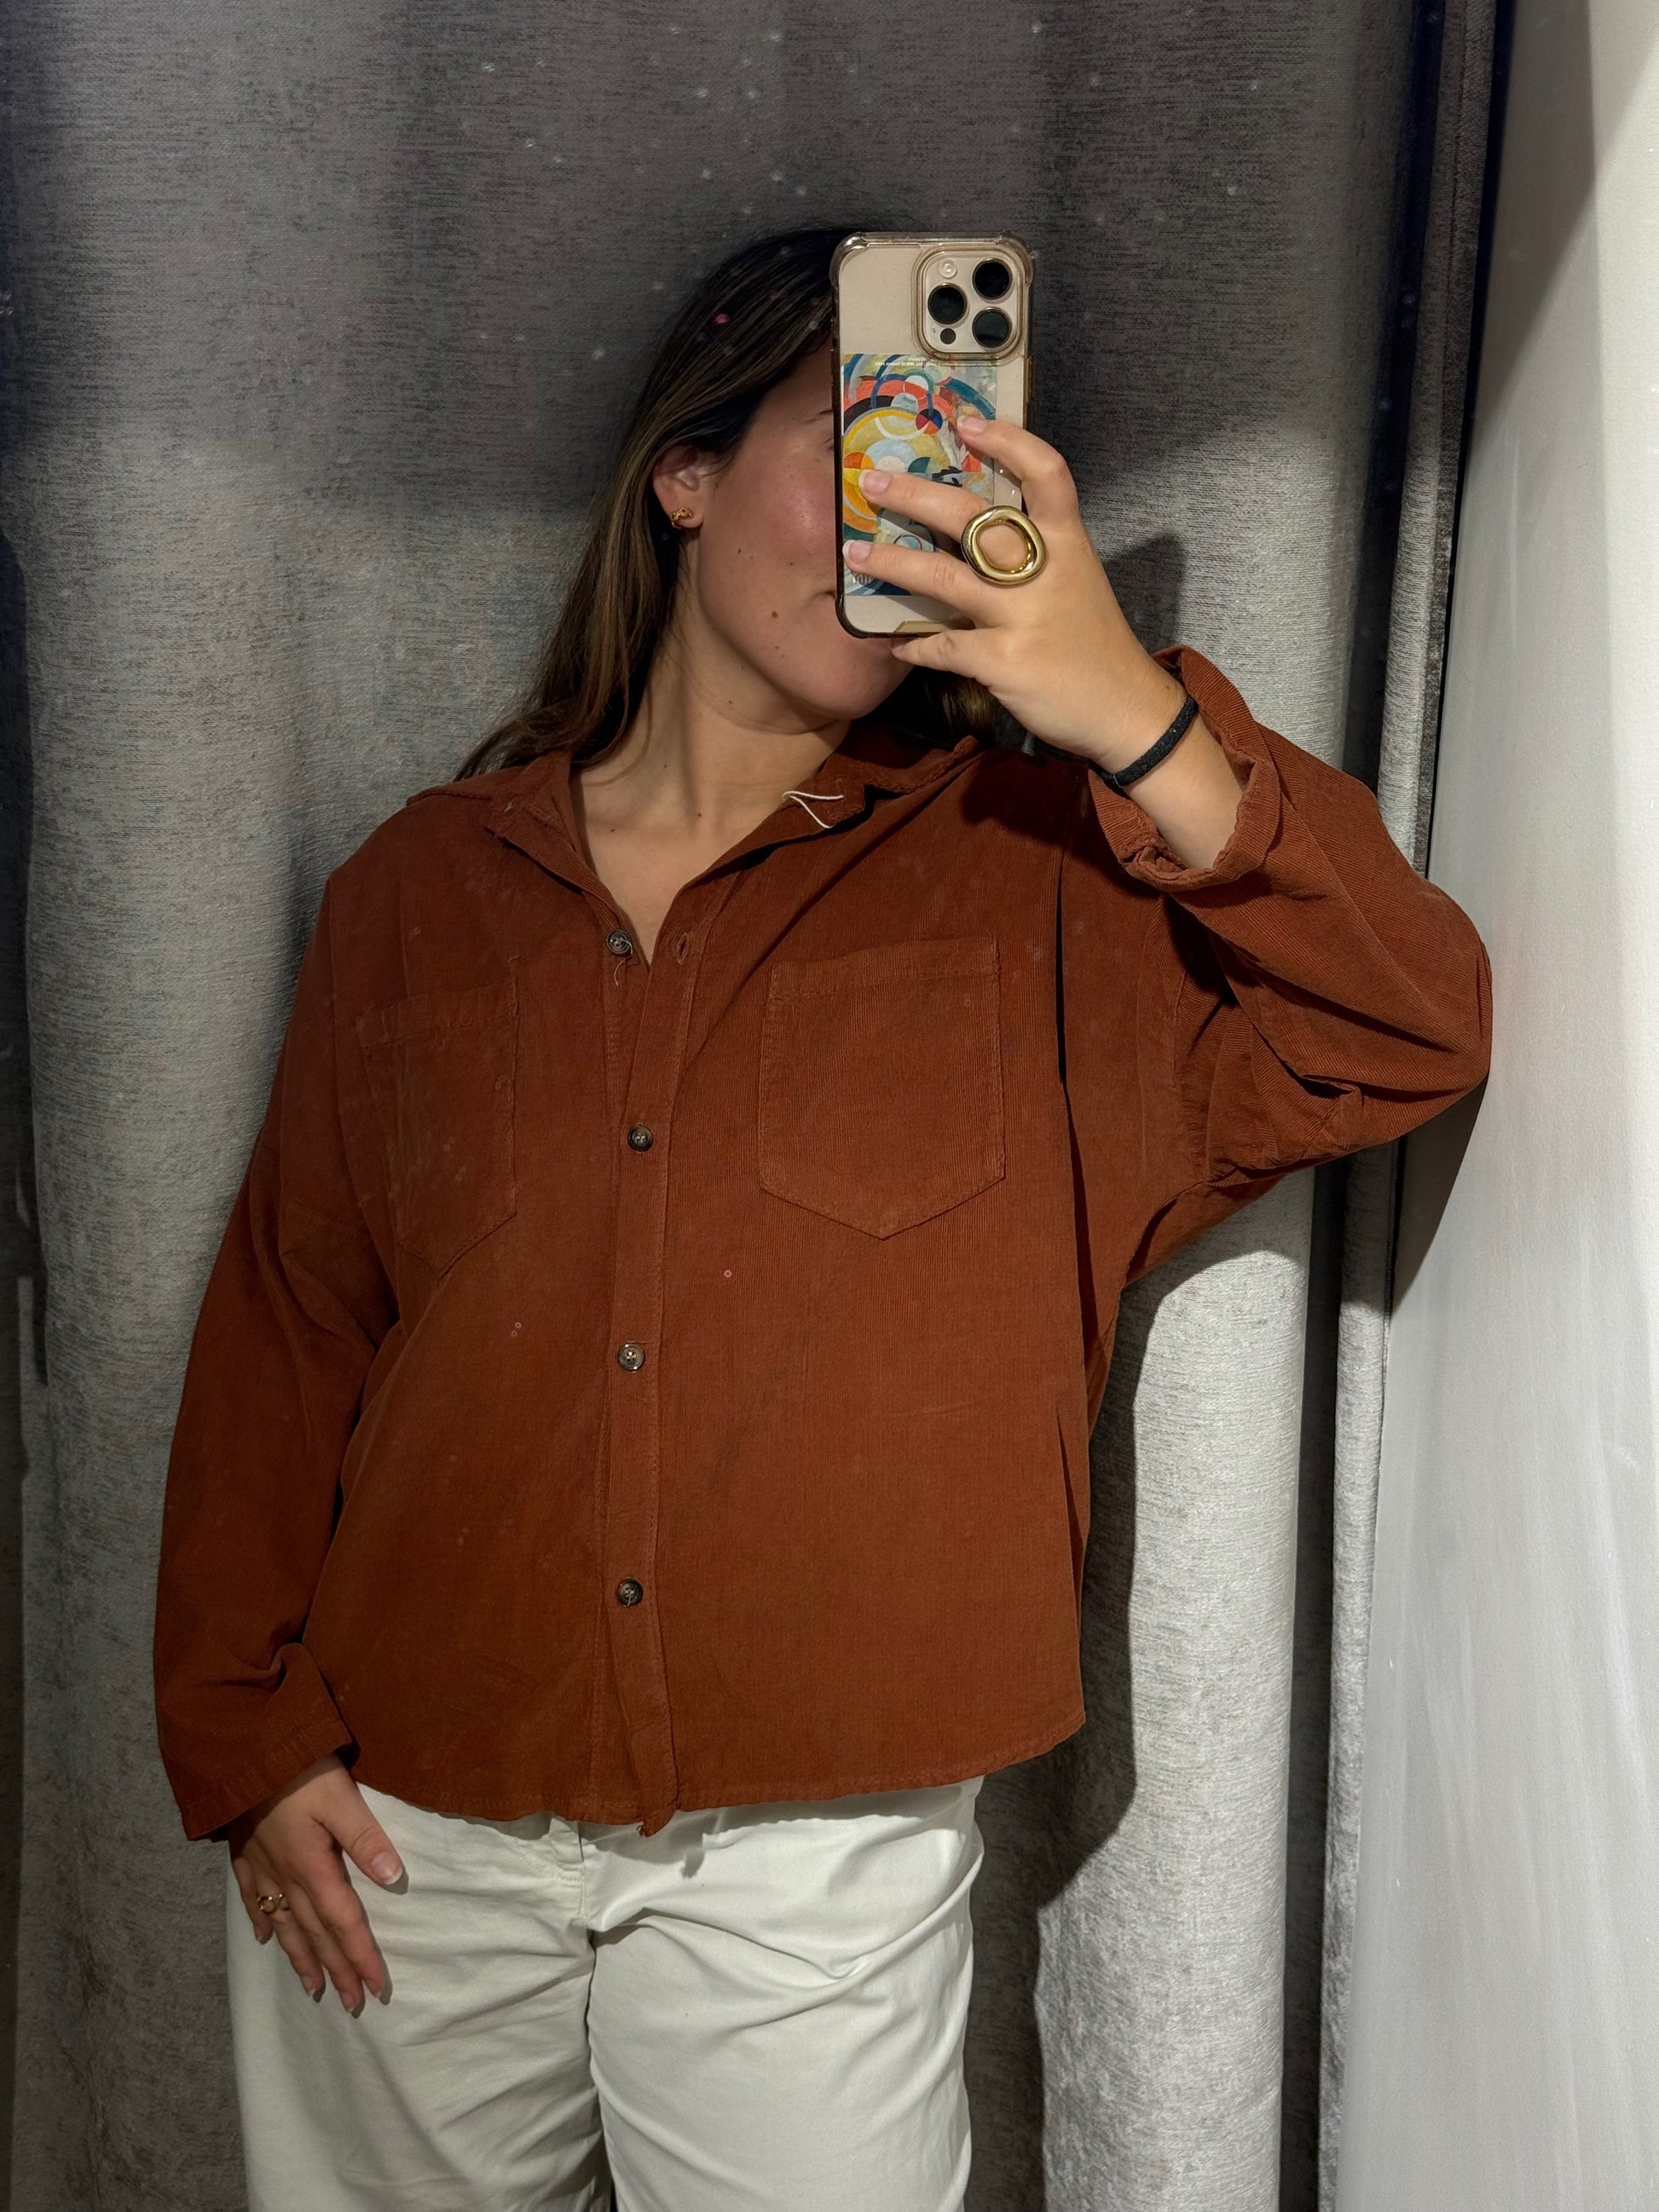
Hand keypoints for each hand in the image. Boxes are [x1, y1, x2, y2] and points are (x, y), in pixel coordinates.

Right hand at [226, 1754, 403, 2011]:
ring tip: (312, 1988)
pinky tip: (263, 1937)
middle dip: (336, 1970)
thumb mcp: (340, 1797)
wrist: (240, 1751)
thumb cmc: (297, 1771)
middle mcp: (286, 1877)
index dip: (361, 1957)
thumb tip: (393, 1877)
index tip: (377, 1989)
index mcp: (313, 1868)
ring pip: (284, 1925)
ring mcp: (261, 1866)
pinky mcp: (243, 1852)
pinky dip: (261, 1920)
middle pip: (315, 1934)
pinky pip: (252, 1897)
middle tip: (351, 2004)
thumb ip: (365, 1838)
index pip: (343, 1922)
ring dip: (300, 1958)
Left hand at [842, 410, 1185, 772]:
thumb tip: (974, 529)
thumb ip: (1037, 553)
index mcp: (1068, 543)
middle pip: (976, 517)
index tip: (965, 422)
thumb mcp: (1077, 581)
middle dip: (917, 495)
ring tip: (856, 553)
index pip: (1046, 473)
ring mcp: (1024, 616)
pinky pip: (944, 647)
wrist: (1125, 709)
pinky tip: (894, 645)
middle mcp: (1046, 571)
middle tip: (873, 481)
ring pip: (946, 578)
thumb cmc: (1093, 642)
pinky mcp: (1005, 662)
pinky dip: (915, 647)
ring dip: (895, 563)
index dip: (1008, 441)